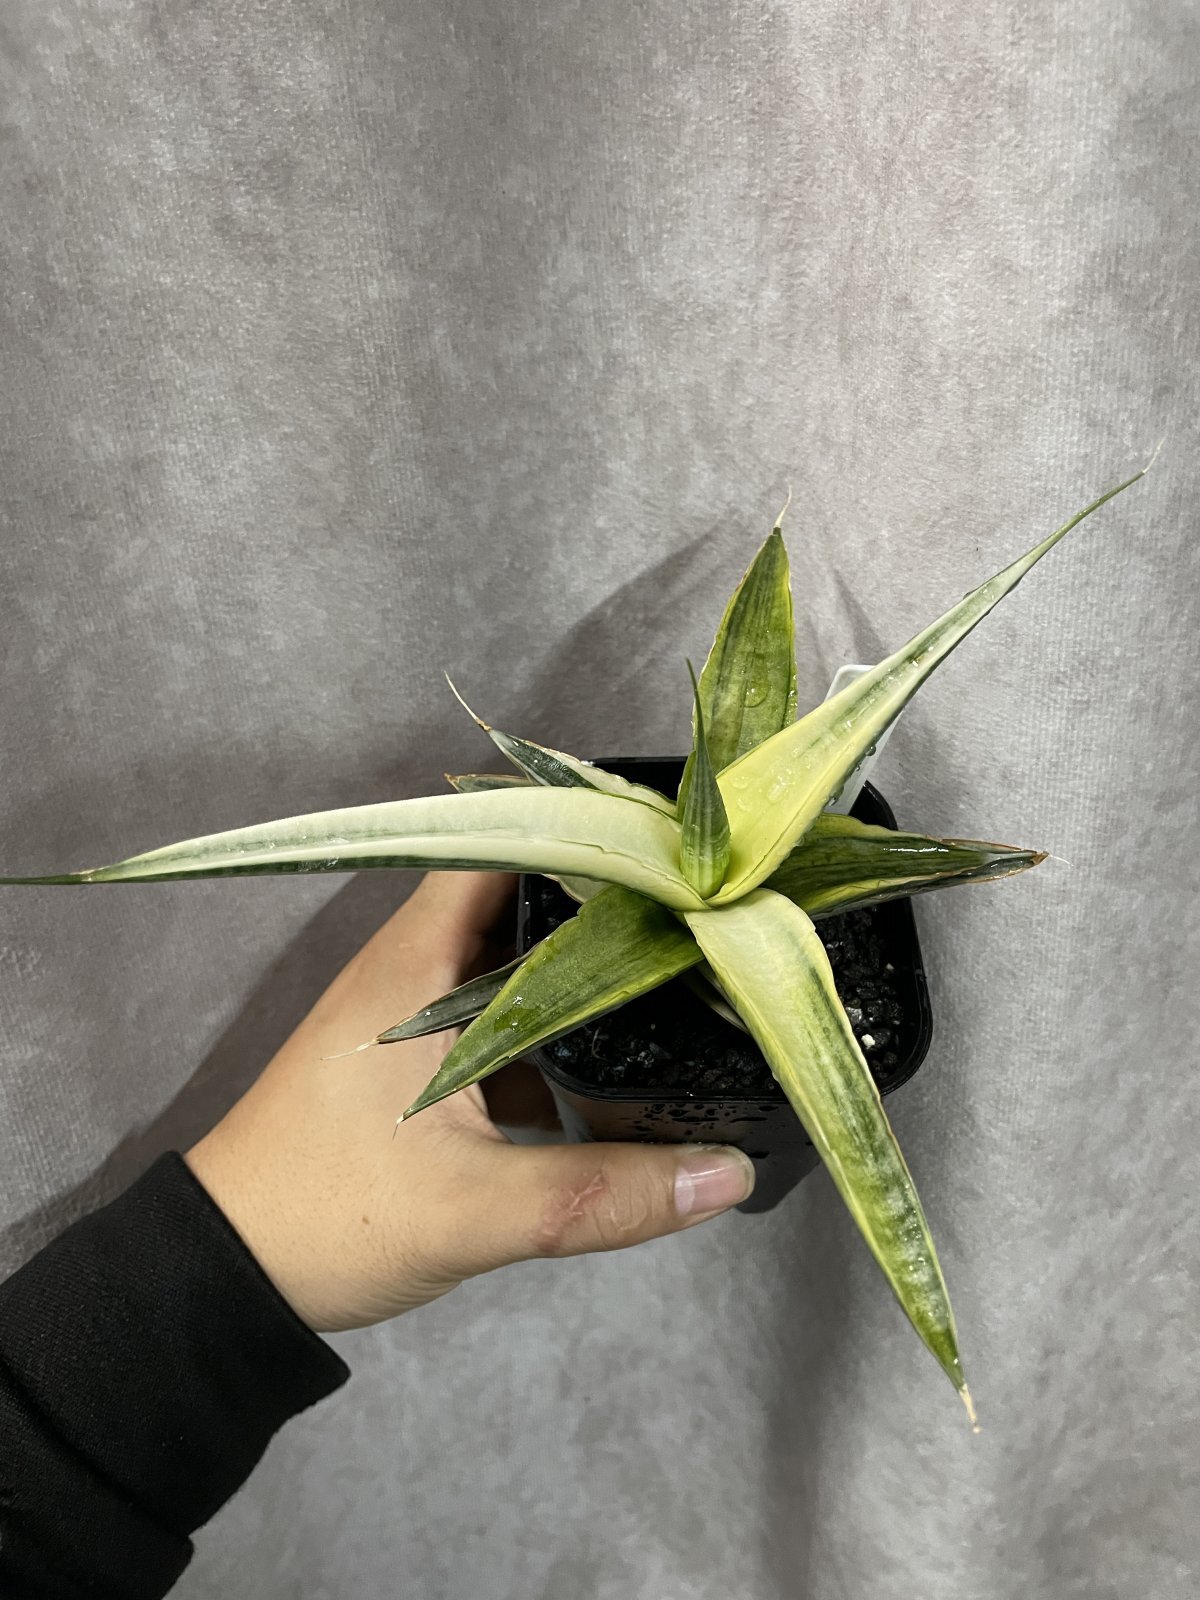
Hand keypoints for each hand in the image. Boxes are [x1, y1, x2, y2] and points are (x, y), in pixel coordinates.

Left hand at [185, 871, 755, 1331]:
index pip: (502, 845)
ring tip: (682, 970)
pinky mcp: (417, 1063)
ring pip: (515, 961)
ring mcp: (414, 1016)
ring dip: (584, 965)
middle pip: (523, 897)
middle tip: (700, 912)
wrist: (228, 1278)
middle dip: (607, 900)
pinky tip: (619, 1056)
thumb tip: (729, 1175)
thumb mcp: (474, 1210)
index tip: (673, 849)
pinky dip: (556, 1025)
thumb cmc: (327, 1216)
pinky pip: (502, 1018)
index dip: (584, 831)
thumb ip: (601, 1194)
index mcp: (414, 964)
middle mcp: (414, 969)